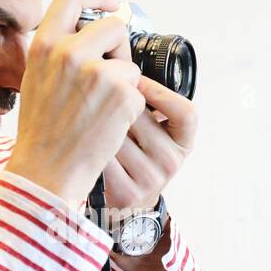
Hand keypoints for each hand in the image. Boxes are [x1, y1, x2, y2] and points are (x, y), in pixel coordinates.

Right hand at [4, 0, 145, 206]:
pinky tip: (107, 126)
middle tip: (111, 77)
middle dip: (119, 49)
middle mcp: (69, 53)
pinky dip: (129, 110)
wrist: (46, 171)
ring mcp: (97, 72)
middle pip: (114, 26)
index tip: (111, 4)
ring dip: (124, 86)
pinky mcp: (121, 94)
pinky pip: (137, 92)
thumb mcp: (35, 79)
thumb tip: (90, 31)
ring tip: (100, 112)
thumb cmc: (41, 131)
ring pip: (129, 65)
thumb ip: (59, 52)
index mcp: (44, 45)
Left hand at [101, 75, 197, 211]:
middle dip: (118, 102)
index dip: (160, 93)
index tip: (136, 81)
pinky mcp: (127, 192)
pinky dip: (90, 142)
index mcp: (184, 143)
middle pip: (143, 117)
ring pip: (118, 134)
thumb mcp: (157, 132)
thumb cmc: (139, 156)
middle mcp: (171, 162)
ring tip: (89, 115)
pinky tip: (84, 137)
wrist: (130, 201)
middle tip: (100, 91)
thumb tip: (127, 68)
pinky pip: (103, 154)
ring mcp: (150, 179)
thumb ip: (153, 107)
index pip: (186, 113)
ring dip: (100, 121)